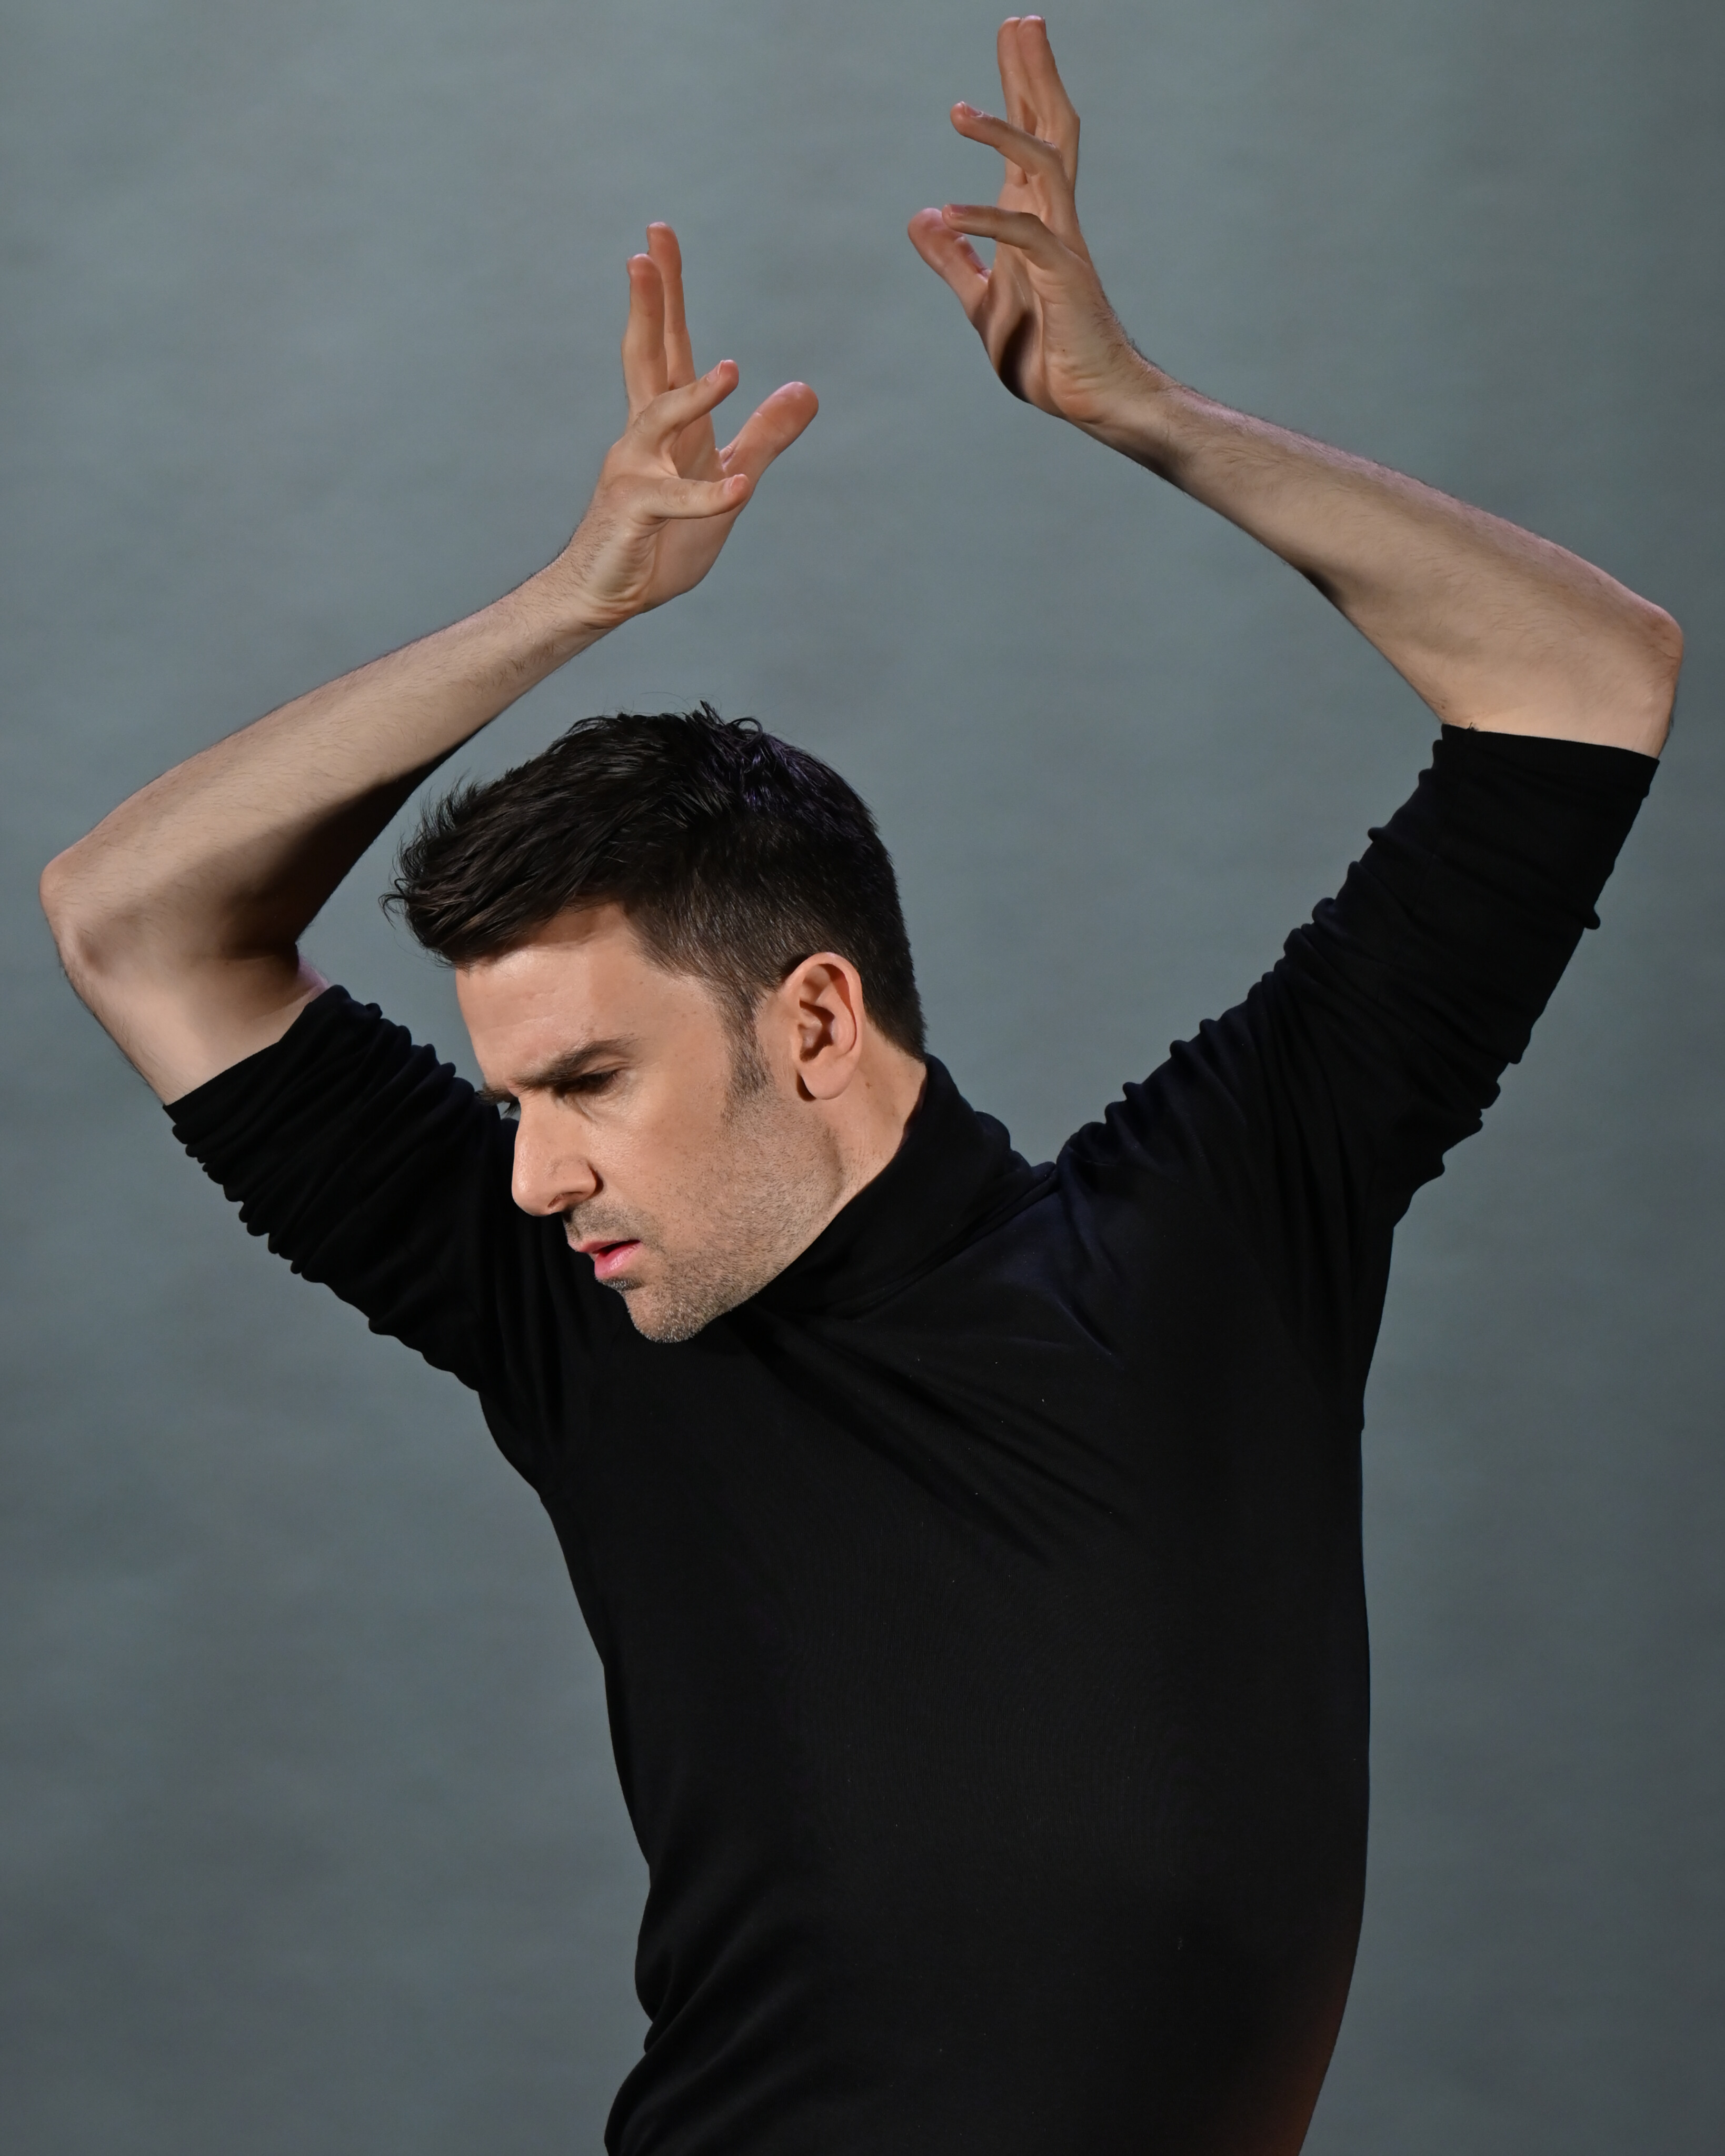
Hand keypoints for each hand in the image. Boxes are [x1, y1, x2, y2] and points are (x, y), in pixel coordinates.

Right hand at [554, 224, 817, 627]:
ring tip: (732, 370)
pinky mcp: (636, 514)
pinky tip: (739, 491)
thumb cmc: (660, 540)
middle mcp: (642, 436)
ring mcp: (634, 472)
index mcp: (665, 425)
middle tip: (645, 252)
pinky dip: (709, 496)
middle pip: (647, 358)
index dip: (665, 294)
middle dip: (650, 306)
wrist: (608, 593)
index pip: (666, 346)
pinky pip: (676, 502)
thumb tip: (805, 390)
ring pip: (662, 421)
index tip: (658, 240)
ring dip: (696, 397)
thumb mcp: (728, 481)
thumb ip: (764, 438)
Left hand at [908, 16, 1146, 431]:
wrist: (1091, 399)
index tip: (1014, 35)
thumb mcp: (982, 304)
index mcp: (1035, 223)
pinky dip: (982, 221)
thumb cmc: (1047, 355)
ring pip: (1041, 166)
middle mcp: (1054, 221)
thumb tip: (923, 217)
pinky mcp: (1062, 278)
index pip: (1029, 137)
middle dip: (1032, 75)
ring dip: (1003, 133)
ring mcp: (1062, 246)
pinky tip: (947, 212)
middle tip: (1019, 21)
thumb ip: (954, 262)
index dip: (1020, 86)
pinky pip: (1022, 237)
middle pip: (1048, 129)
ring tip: (959, 109)